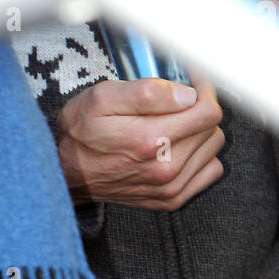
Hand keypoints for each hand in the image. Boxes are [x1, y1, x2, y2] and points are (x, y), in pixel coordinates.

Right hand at [55, 72, 223, 211]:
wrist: (65, 171)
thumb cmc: (82, 130)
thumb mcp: (103, 96)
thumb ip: (148, 92)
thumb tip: (187, 95)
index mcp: (151, 140)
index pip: (208, 112)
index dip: (203, 89)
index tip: (192, 79)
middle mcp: (166, 168)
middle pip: (213, 128)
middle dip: (199, 107)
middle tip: (178, 98)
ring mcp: (170, 188)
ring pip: (213, 148)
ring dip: (200, 130)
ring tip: (175, 121)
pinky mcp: (170, 200)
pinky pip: (209, 172)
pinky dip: (201, 154)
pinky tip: (180, 144)